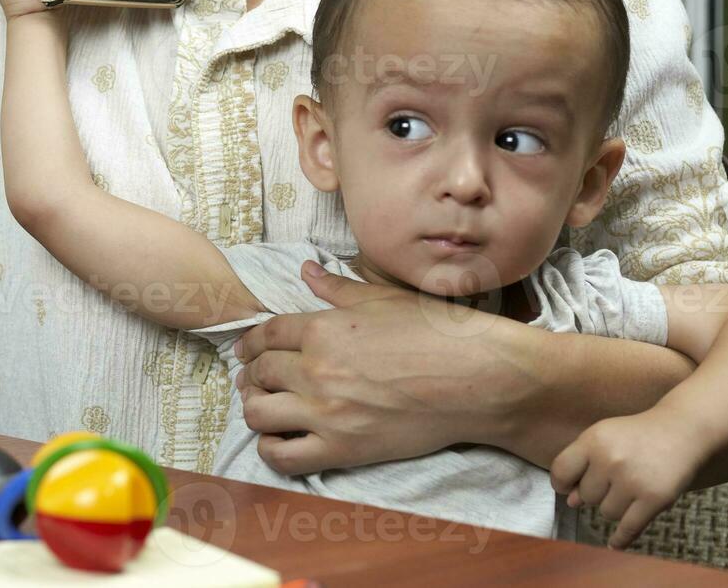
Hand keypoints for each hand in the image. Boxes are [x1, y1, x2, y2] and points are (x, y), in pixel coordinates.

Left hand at [234, 260, 514, 473]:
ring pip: (258, 414)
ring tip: (269, 406)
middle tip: (259, 379)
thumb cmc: (436, 333)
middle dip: (254, 374)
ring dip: (257, 409)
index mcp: (323, 328)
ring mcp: (327, 412)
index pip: (265, 335)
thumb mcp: (383, 298)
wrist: (479, 379)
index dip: (251, 343)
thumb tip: (306, 270)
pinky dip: (272, 449)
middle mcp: (316, 369)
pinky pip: (284, 457)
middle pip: (258, 373)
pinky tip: (281, 439)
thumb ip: (336, 288)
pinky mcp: (343, 449)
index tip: (248, 351)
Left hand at [550, 409, 704, 548]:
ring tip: (630, 490)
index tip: (568, 488)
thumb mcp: (603, 437)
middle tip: (615, 479)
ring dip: (616, 507)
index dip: (562, 484)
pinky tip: (614, 544)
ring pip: (607, 513)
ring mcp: (632, 480)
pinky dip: (620, 539)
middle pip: (587, 497)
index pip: (561, 471)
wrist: (680, 432)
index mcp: (592, 441)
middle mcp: (610, 460)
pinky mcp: (654, 498)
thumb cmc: (635, 436)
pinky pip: (629, 528)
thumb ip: (583, 464)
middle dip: (597, 493)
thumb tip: (571, 501)